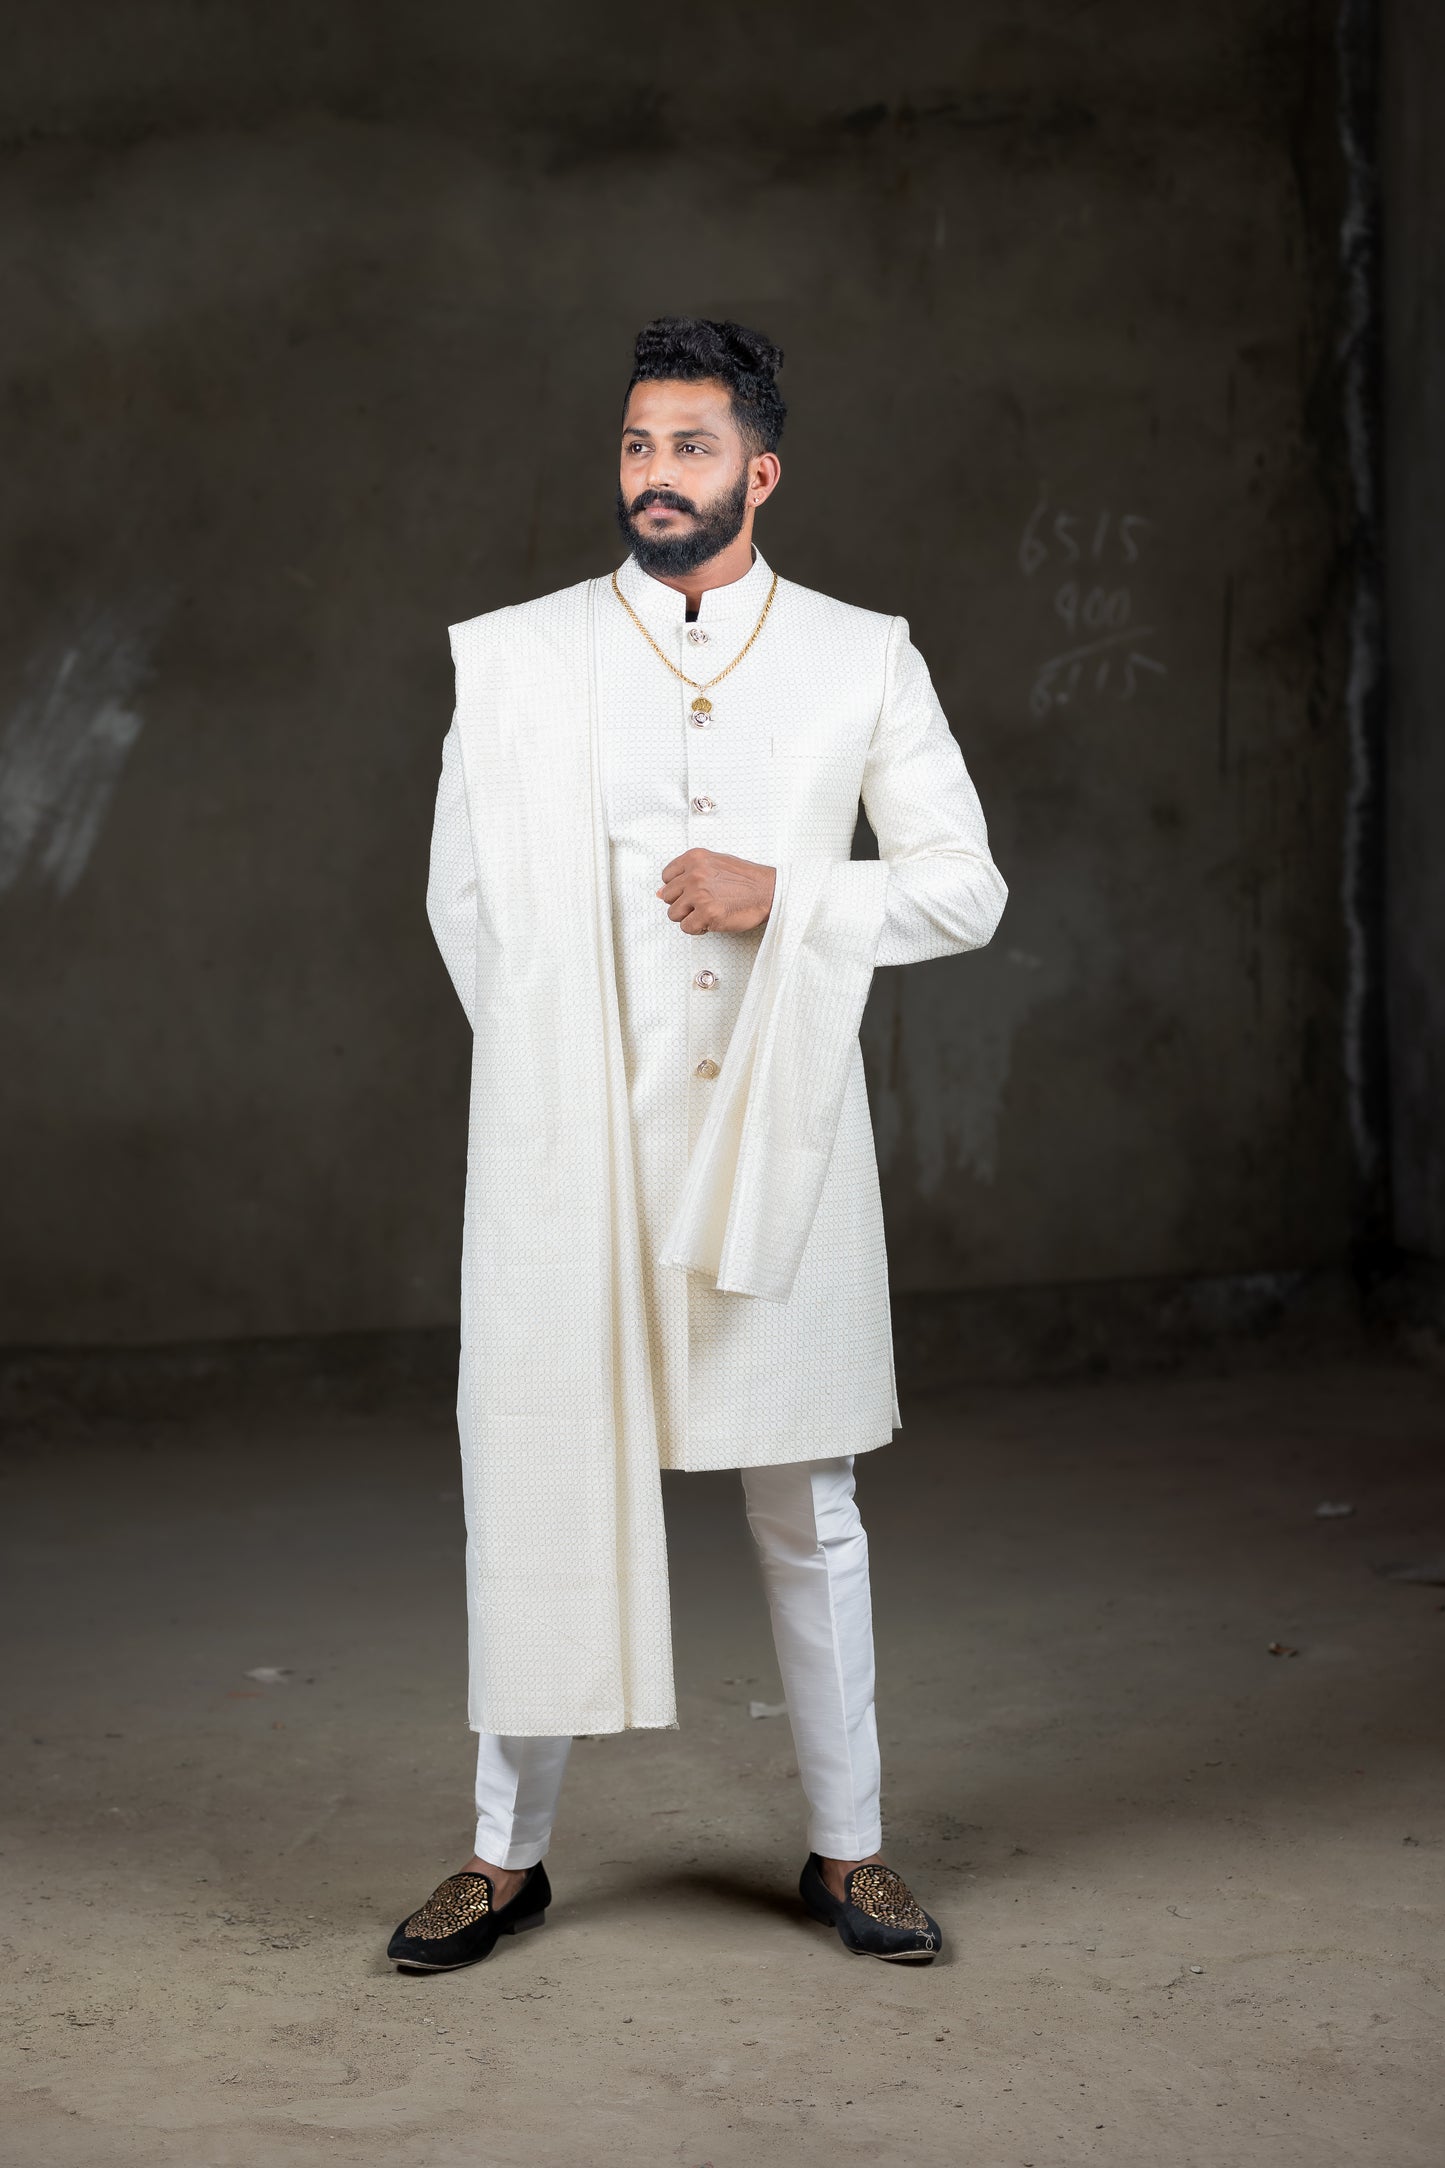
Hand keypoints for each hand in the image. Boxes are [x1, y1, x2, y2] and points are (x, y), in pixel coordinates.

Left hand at [655, 849, 775, 933]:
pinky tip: (711, 922)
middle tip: (701, 904)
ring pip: (673, 914)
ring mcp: (700, 894)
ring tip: (706, 913)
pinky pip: (686, 928)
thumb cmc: (746, 880)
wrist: (769, 892)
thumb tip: (659, 893)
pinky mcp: (707, 914)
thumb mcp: (715, 865)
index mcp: (695, 858)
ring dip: (688, 917)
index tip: (692, 892)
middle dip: (682, 904)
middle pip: (667, 896)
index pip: (666, 876)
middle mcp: (694, 874)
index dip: (678, 888)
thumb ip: (688, 874)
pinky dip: (698, 929)